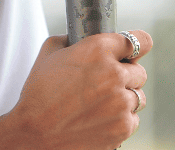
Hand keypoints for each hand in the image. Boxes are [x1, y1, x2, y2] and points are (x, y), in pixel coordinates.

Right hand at [7, 31, 152, 149]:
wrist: (32, 134)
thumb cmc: (38, 93)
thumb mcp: (50, 52)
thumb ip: (72, 40)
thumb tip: (81, 39)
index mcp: (100, 50)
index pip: (142, 41)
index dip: (136, 47)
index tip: (131, 53)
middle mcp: (115, 74)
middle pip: (139, 72)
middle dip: (125, 76)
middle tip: (106, 84)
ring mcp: (121, 103)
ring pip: (138, 97)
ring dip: (124, 99)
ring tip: (101, 105)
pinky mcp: (122, 127)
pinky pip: (132, 120)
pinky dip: (120, 120)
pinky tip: (100, 120)